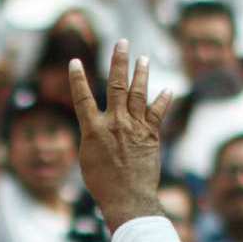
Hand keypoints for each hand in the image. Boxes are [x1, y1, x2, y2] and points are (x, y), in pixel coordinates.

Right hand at [68, 40, 171, 233]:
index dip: (77, 79)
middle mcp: (115, 123)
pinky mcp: (151, 135)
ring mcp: (135, 127)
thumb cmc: (103, 184)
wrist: (128, 198)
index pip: (83, 98)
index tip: (74, 62)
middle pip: (116, 85)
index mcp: (94, 130)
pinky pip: (157, 113)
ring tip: (143, 58)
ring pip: (138, 93)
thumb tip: (98, 126)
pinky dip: (162, 100)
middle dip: (119, 62)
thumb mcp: (88, 159)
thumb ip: (94, 136)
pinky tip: (167, 89)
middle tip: (122, 43)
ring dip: (141, 74)